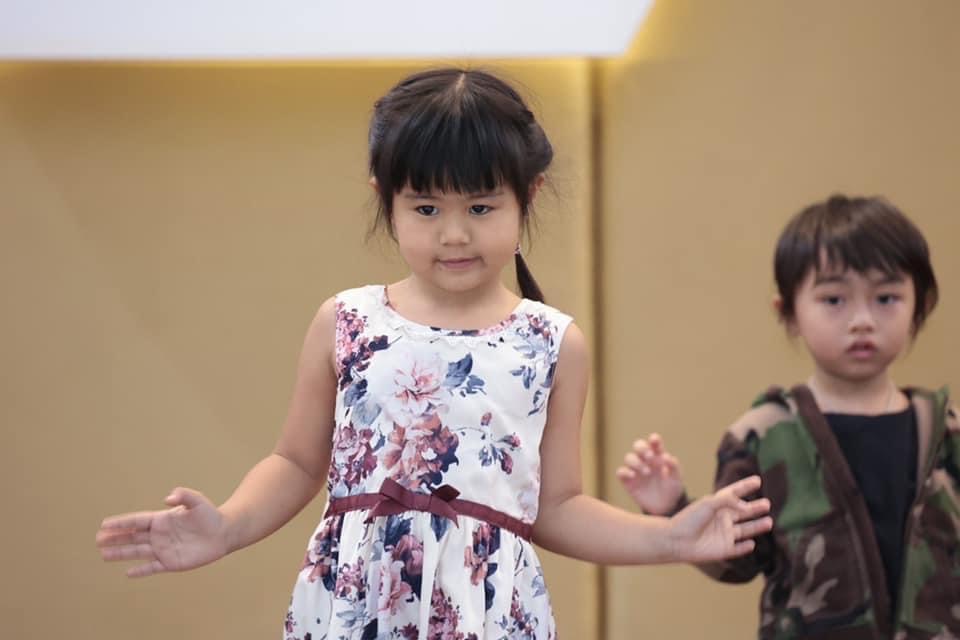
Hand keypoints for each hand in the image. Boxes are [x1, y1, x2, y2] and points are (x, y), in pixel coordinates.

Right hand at [95, 487, 228, 577]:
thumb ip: (183, 496)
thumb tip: (167, 498)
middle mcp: (159, 535)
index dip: (121, 523)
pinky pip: (152, 567)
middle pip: (132, 537)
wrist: (223, 532)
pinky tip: (128, 573)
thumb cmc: (209, 515)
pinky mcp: (171, 562)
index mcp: (162, 519)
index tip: (104, 524)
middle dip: (115, 538)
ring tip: (104, 554)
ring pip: (137, 552)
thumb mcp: (197, 501)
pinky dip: (141, 571)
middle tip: (97, 540)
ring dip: (121, 554)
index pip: (136, 521)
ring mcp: (163, 549)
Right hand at [616, 433, 684, 514]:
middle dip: (642, 448)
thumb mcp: (676, 479)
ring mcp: (635, 469)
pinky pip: (621, 472)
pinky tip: (634, 476)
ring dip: (636, 462)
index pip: (654, 443)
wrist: (665, 506)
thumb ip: (674, 467)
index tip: (655, 440)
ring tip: (647, 472)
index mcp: (658, 456)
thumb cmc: (672, 489)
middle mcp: (645, 460)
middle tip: (650, 456)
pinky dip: (625, 471)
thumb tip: (667, 456)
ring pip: (629, 457)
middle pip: (638, 446)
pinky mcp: (628, 480)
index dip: (653, 439)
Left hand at [667, 475, 771, 562]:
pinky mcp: (724, 549)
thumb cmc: (689, 519)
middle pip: (743, 512)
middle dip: (755, 508)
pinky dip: (745, 547)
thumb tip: (746, 507)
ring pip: (745, 530)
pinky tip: (753, 544)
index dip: (745, 487)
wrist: (676, 540)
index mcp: (717, 505)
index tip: (757, 480)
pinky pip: (738, 548)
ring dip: (757, 526)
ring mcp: (724, 534)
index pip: (734, 493)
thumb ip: (728, 501)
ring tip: (769, 521)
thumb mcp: (708, 504)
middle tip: (767, 503)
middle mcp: (722, 519)